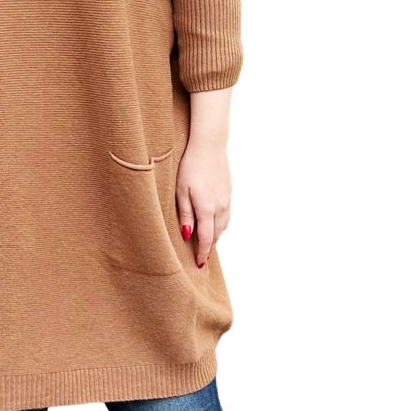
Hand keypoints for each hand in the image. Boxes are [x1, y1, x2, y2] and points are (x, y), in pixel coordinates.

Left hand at [176, 139, 231, 267]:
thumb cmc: (190, 166)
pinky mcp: (228, 193)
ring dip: (216, 237)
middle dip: (209, 248)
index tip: (199, 264)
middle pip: (216, 235)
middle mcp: (220, 207)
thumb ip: (185, 215)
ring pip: (223, 226)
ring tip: (207, 244)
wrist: (209, 145)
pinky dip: (221, 225)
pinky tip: (214, 224)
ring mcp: (226, 200)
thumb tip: (187, 236)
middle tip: (202, 259)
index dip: (203, 253)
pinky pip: (226, 216)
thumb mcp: (181, 191)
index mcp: (207, 209)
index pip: (206, 239)